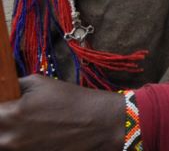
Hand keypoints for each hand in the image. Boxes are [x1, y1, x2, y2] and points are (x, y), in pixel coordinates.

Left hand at [0, 74, 119, 149]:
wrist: (99, 123)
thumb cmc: (72, 100)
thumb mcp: (41, 83)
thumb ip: (15, 86)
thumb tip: (3, 89)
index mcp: (11, 115)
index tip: (4, 108)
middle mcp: (10, 138)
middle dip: (1, 125)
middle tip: (11, 118)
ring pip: (3, 144)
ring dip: (7, 136)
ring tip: (24, 128)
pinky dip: (20, 146)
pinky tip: (34, 138)